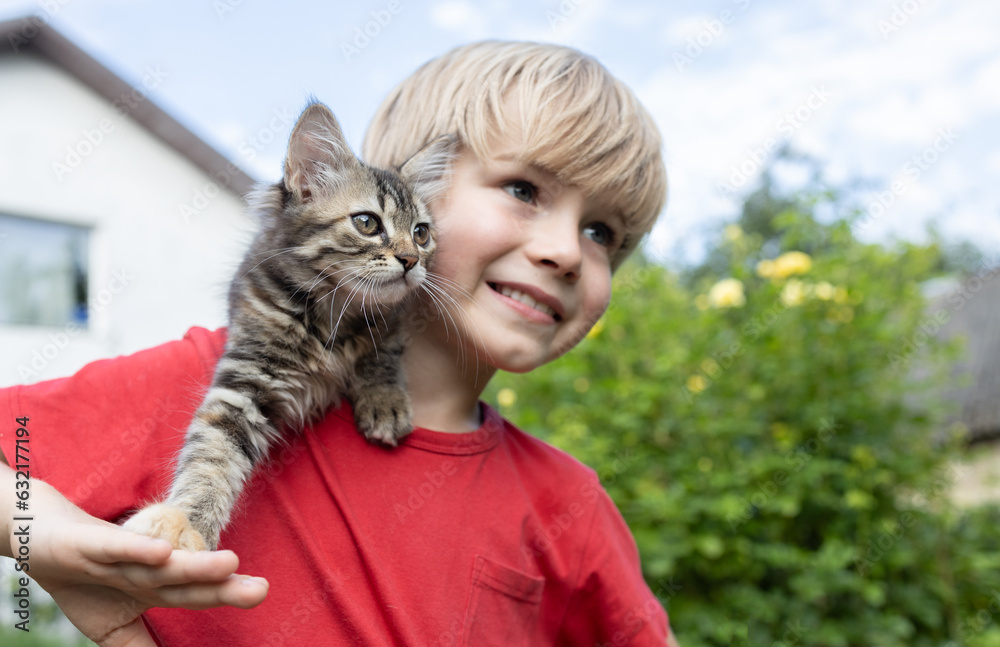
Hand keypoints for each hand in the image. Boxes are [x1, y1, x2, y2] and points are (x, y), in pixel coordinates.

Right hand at [2, 466, 267, 645]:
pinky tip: (165, 552)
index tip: (260, 593)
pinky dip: (140, 550)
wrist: (40, 538)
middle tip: (261, 588)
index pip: (197, 594)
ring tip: (229, 563)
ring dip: (194, 564)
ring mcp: (124, 555)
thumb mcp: (111, 625)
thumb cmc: (85, 580)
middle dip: (225, 584)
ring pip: (162, 563)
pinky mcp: (94, 544)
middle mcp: (148, 568)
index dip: (228, 594)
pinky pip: (120, 547)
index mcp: (156, 587)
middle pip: (190, 578)